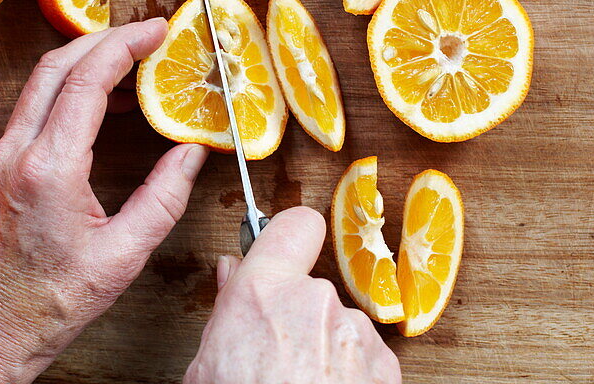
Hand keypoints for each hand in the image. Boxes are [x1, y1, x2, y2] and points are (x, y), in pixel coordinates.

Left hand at [0, 19, 207, 383]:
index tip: (158, 30)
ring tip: (132, 59)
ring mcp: (3, 155)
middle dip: (105, 38)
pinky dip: (69, 85)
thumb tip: (193, 151)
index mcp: (49, 169)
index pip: (86, 81)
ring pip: (41, 80)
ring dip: (85, 58)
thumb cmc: (55, 301)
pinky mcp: (1, 163)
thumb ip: (165, 197)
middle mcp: (17, 152)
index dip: (125, 45)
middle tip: (149, 33)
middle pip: (56, 66)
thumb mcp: (124, 255)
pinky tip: (102, 96)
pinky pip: (34, 104)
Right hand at [184, 207, 400, 383]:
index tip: (281, 249)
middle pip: (310, 287)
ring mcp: (356, 333)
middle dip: (296, 314)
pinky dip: (350, 373)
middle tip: (272, 353)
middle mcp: (315, 301)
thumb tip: (233, 275)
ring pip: (338, 324)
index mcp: (263, 294)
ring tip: (298, 383)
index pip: (294, 225)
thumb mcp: (207, 364)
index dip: (287, 237)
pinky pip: (364, 354)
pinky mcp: (386, 366)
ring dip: (324, 348)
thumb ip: (227, 308)